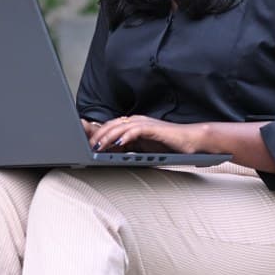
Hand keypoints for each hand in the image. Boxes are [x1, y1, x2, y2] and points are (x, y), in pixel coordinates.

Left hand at [86, 115, 201, 153]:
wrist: (189, 141)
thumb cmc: (168, 144)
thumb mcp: (143, 147)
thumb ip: (128, 148)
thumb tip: (112, 153)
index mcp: (133, 124)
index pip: (110, 126)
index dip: (97, 133)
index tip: (86, 143)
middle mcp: (136, 121)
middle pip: (111, 125)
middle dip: (97, 136)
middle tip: (87, 147)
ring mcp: (144, 123)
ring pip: (120, 127)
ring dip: (107, 137)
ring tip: (98, 146)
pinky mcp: (153, 128)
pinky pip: (136, 130)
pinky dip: (126, 136)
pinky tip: (118, 144)